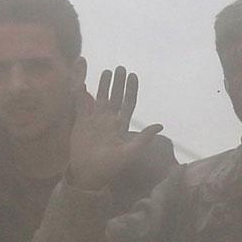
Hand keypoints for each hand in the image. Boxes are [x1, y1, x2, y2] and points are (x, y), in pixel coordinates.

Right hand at [67, 66, 161, 190]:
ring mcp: (95, 121)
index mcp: (121, 126)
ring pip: (101, 98)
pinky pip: (82, 105)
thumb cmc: (110, 166)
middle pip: (115, 97)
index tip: (133, 75)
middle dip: (118, 83)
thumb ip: (143, 138)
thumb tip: (160, 125)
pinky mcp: (81, 123)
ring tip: (107, 70)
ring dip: (104, 85)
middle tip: (121, 67)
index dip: (131, 90)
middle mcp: (109, 120)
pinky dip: (82, 95)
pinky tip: (83, 83)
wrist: (89, 174)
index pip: (128, 103)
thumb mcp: (130, 152)